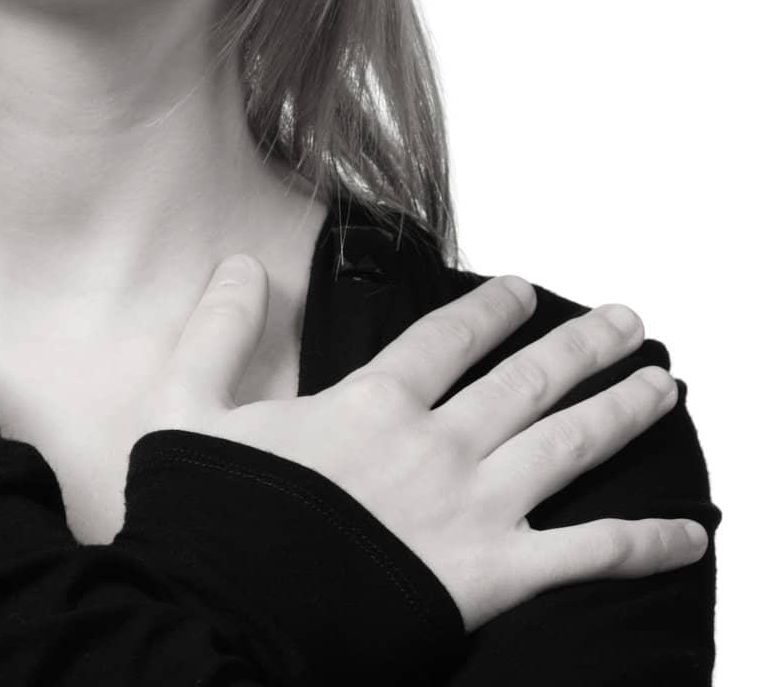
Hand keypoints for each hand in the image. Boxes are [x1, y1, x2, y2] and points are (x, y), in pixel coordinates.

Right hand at [145, 258, 708, 632]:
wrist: (230, 615)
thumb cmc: (211, 519)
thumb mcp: (189, 406)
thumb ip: (218, 330)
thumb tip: (239, 264)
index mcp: (372, 402)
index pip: (447, 337)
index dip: (490, 308)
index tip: (522, 289)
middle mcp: (437, 444)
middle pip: (528, 379)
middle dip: (584, 345)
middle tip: (628, 321)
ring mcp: (474, 510)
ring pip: (568, 445)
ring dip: (622, 410)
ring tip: (663, 383)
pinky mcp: (495, 577)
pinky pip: (589, 557)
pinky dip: (645, 544)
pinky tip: (689, 534)